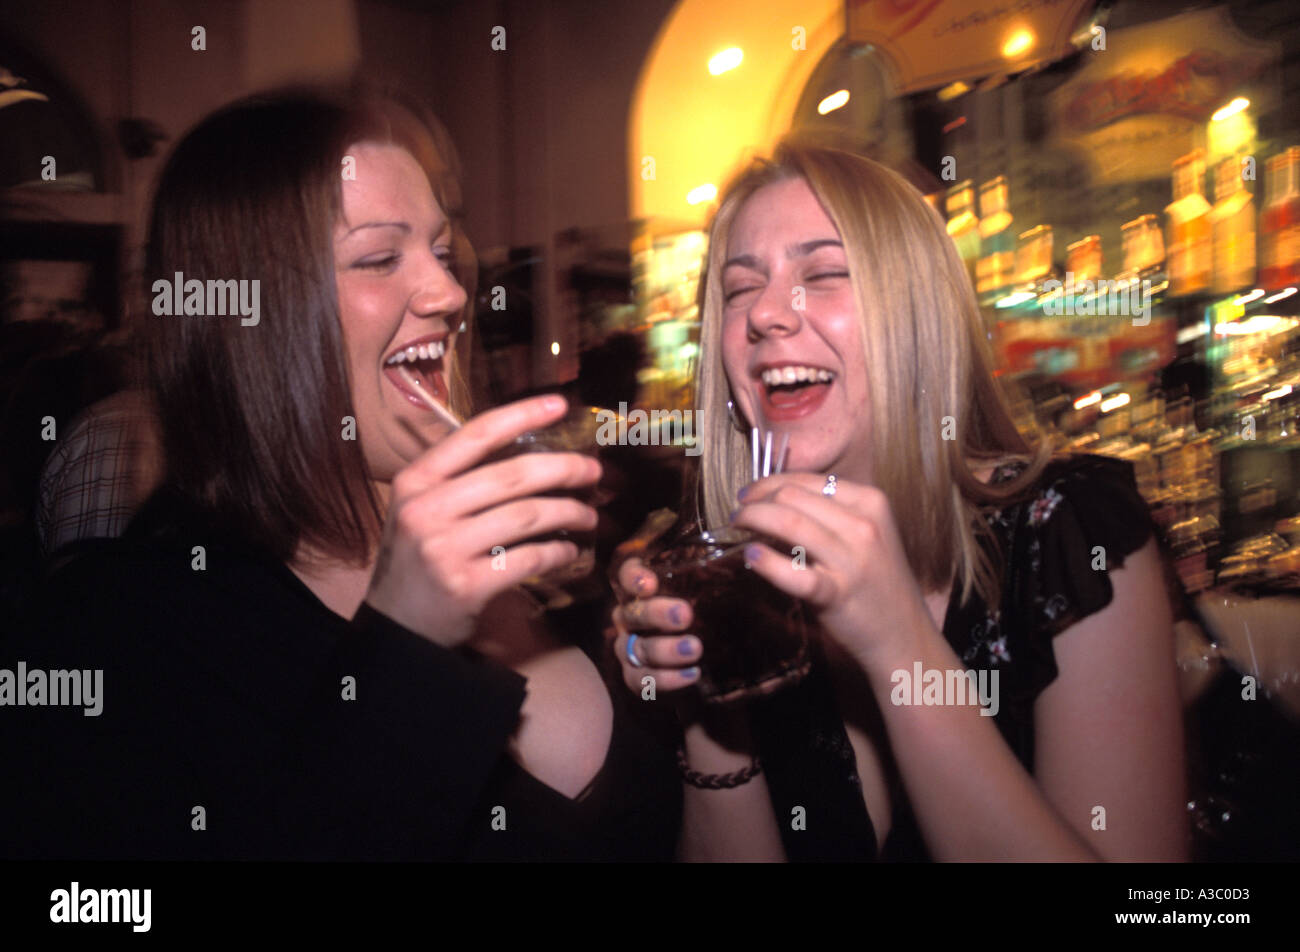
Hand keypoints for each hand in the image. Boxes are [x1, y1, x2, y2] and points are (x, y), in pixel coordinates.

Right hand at [364, 395, 600, 647]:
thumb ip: (460, 481)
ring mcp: (444, 548)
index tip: (560, 404)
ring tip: (588, 514)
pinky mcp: (465, 585)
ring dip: (568, 512)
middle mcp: (426, 509)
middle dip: (563, 469)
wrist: (394, 624)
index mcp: (415, 481)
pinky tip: (570, 551)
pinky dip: (557, 553)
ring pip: (526, 516)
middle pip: (512, 476)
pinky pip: (527, 559)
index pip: (475, 435)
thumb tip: (529, 453)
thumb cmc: (417, 560)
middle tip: (593, 470)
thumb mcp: (420, 510)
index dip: (522, 415)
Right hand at [606, 556, 701, 695]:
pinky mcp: (636, 677)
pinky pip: (641, 680)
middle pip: (631, 613)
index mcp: (641, 590)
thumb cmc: (708, 611)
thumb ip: (713, 571)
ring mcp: (629, 648)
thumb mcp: (711, 587)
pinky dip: (666, 679)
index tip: (651, 582)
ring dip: (664, 649)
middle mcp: (629, 617)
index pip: (627, 575)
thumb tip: (749, 550)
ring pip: (636, 649)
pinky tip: (692, 674)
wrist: (709, 659)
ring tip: (695, 649)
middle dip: (656, 613)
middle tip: (685, 615)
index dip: (633, 577)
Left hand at [731, 473, 934, 674]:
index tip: (749, 494)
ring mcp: (852, 559)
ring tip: (738, 529)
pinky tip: (751, 557)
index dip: (769, 483)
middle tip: (738, 514)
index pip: (807, 479)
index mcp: (870, 501)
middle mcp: (864, 524)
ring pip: (790, 522)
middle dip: (755, 500)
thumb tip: (774, 498)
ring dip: (754, 520)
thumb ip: (829, 513)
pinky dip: (766, 562)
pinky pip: (794, 572)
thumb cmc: (875, 581)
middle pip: (792, 496)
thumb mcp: (864, 533)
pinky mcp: (838, 594)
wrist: (902, 633)